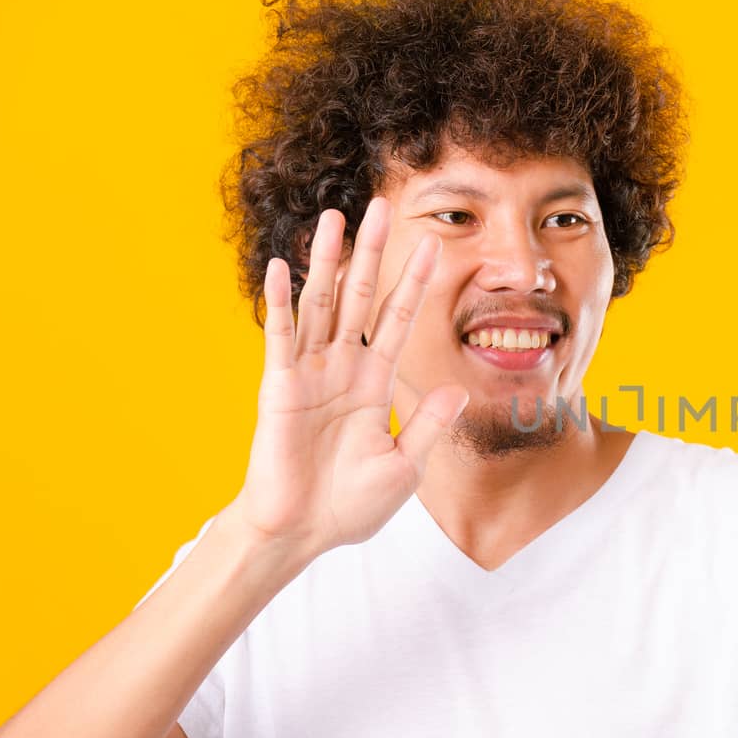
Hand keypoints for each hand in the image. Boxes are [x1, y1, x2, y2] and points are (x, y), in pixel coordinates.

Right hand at [228, 196, 470, 559]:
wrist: (303, 534)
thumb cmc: (349, 505)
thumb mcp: (404, 466)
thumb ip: (428, 426)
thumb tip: (457, 391)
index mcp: (374, 382)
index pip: (400, 319)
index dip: (415, 282)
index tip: (434, 243)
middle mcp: (342, 368)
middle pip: (361, 296)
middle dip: (373, 252)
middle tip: (382, 204)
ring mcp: (310, 374)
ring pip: (321, 304)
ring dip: (327, 260)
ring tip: (334, 216)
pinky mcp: (280, 388)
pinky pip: (280, 337)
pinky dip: (281, 302)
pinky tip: (283, 267)